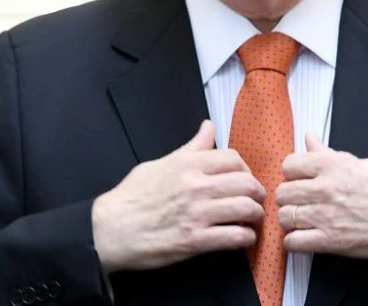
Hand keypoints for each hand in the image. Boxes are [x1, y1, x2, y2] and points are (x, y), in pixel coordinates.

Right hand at [91, 120, 265, 271]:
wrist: (109, 229)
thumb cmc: (131, 197)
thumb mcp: (159, 163)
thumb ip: (190, 148)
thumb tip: (208, 127)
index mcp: (187, 165)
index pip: (233, 158)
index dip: (246, 169)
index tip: (245, 178)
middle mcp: (196, 186)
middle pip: (246, 183)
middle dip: (257, 192)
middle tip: (256, 200)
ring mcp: (197, 214)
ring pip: (246, 208)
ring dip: (256, 214)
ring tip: (253, 219)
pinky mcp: (195, 241)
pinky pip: (234, 237)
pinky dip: (246, 237)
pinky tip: (244, 237)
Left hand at [276, 133, 367, 259]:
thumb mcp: (360, 162)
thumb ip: (329, 153)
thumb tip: (310, 138)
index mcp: (331, 165)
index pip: (289, 164)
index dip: (292, 173)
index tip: (299, 179)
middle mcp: (324, 189)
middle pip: (282, 193)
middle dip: (288, 197)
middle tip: (299, 201)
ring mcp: (325, 216)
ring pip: (284, 217)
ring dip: (290, 219)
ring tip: (301, 220)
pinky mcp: (331, 241)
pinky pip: (294, 242)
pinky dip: (294, 241)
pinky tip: (305, 237)